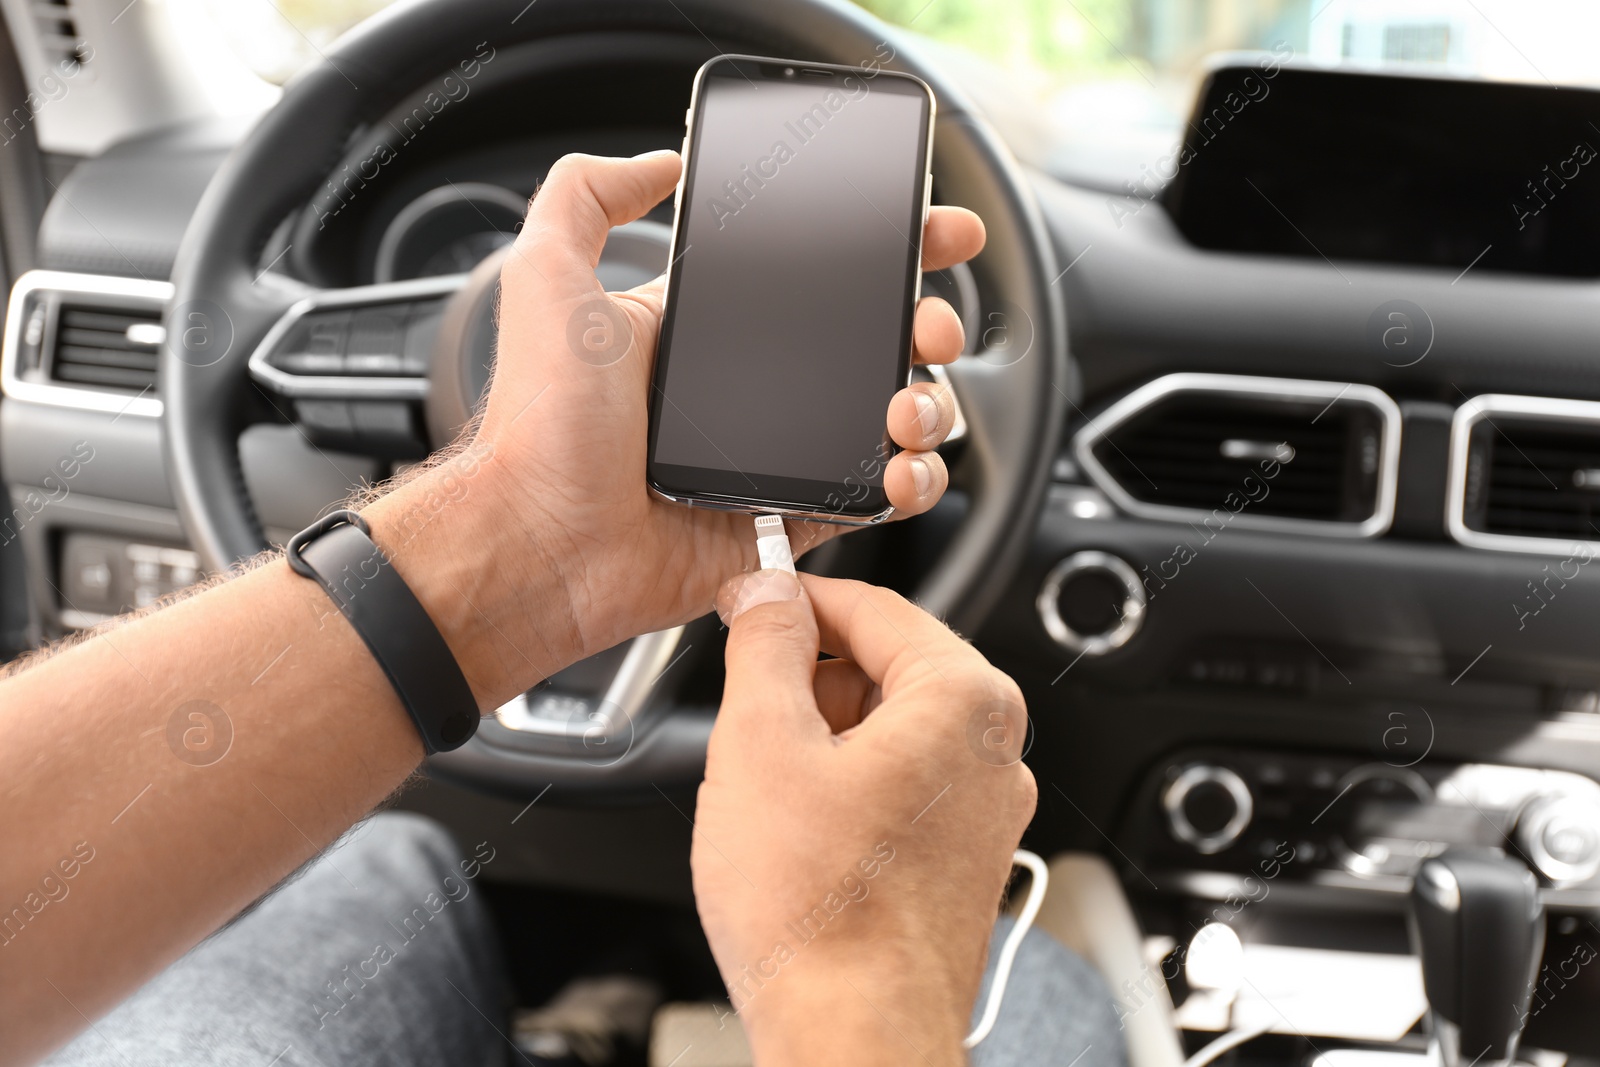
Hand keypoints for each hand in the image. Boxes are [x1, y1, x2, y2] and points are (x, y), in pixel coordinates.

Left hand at [366, 151, 984, 706]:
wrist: (542, 539)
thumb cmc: (540, 421)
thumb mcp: (547, 276)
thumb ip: (585, 195)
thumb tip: (655, 164)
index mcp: (710, 333)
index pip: (819, 279)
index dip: (888, 252)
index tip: (933, 234)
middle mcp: (752, 392)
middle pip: (875, 347)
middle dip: (927, 325)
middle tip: (928, 327)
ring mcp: (776, 459)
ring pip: (890, 421)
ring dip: (928, 406)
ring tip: (906, 406)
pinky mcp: (789, 522)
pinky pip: (873, 501)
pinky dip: (909, 485)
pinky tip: (900, 469)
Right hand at [691, 571, 1036, 1065]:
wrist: (852, 1038)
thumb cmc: (817, 912)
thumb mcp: (761, 742)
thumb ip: (765, 645)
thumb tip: (768, 594)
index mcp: (963, 702)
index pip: (877, 607)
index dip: (798, 600)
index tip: (749, 603)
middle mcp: (992, 754)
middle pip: (889, 668)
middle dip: (811, 675)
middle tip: (744, 698)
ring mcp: (983, 815)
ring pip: (891, 731)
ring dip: (824, 734)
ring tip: (764, 779)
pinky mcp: (963, 864)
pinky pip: (901, 788)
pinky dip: (847, 784)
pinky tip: (796, 826)